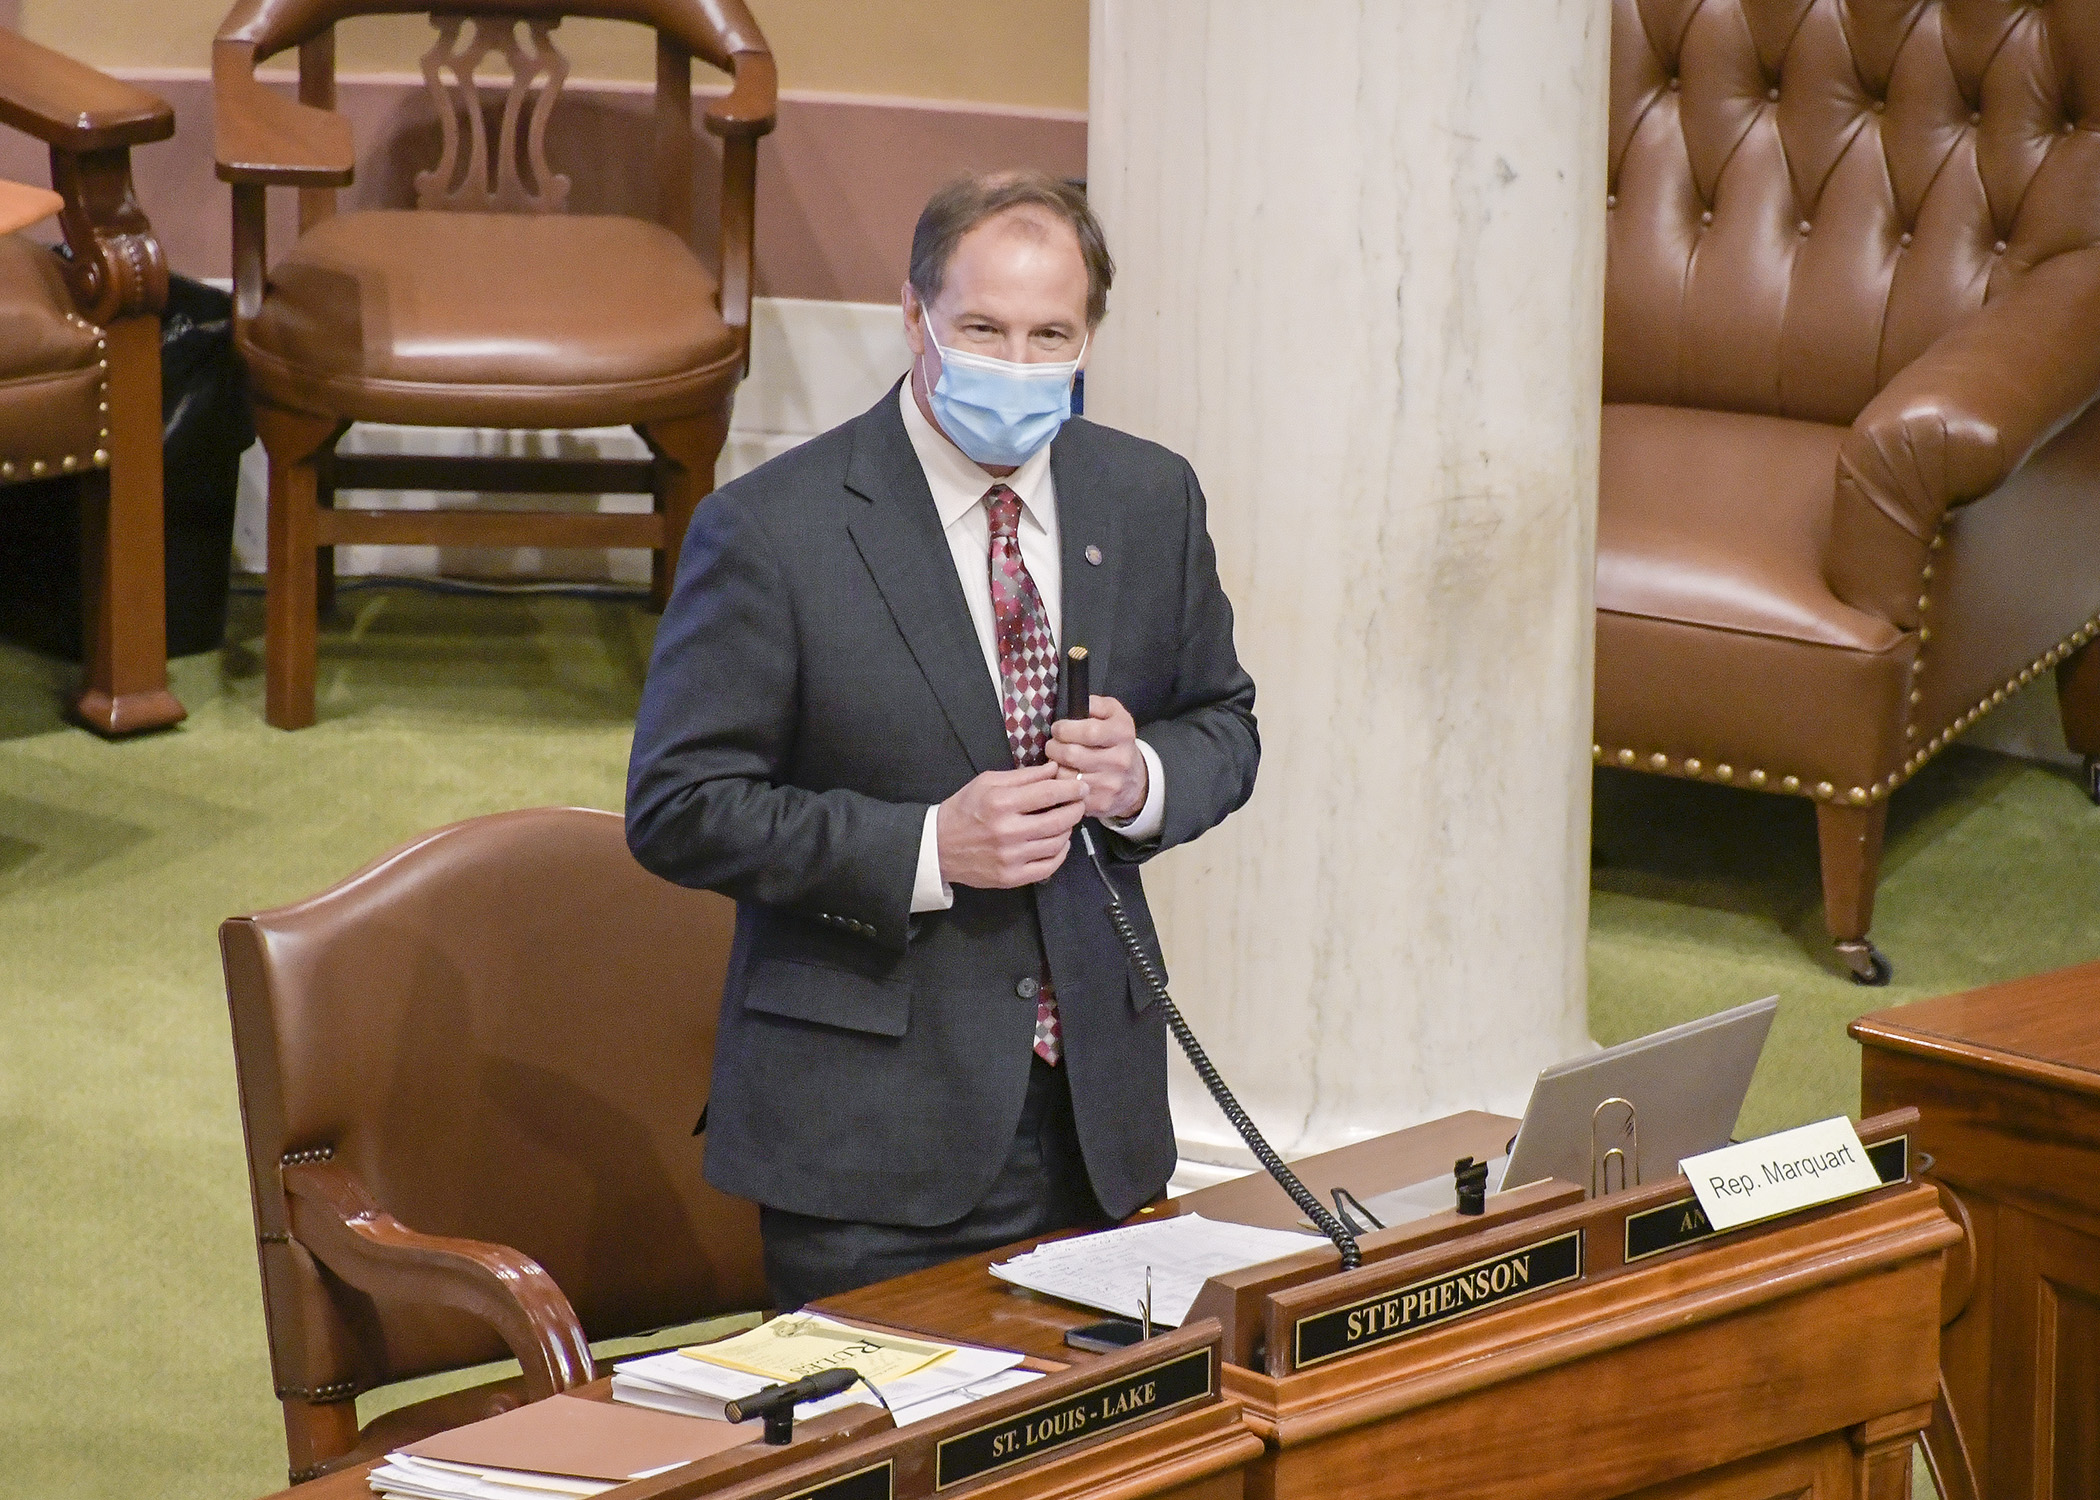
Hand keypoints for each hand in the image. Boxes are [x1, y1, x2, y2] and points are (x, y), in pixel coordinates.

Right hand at [937, 763, 1087, 887]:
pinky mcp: (1011, 877)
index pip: (1048, 793)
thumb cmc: (964, 809)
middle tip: (1079, 802)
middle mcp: (1007, 831)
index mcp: (1000, 803)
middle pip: (1059, 820)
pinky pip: (1049, 867)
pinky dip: (1061, 853)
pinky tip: (1059, 842)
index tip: (1081, 786)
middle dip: (1076, 809)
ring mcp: (1010, 858)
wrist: (939, 846)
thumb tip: (1054, 769)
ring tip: (1066, 820)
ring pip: (1057, 843)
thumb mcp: (987, 782)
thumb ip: (1023, 776)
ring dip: (1068, 830)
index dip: (1071, 788)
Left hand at [1047, 696, 1147, 820]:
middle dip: (1054, 748)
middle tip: (1053, 745)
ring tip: (1059, 762)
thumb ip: (1096, 704)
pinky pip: (1069, 794)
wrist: (1134, 779)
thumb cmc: (1117, 742)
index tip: (1058, 729)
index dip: (1065, 729)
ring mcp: (1111, 784)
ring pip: (1066, 776)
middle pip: (1072, 754)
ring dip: (1055, 767)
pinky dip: (1061, 785)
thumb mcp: (1114, 715)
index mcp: (1122, 734)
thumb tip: (1078, 702)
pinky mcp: (1101, 803)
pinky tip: (1065, 777)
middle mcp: (1120, 760)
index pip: (1088, 731)